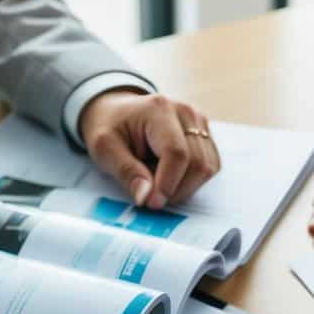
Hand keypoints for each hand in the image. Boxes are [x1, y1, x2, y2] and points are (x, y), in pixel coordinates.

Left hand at [80, 90, 220, 209]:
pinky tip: (170, 176)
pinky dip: (191, 180)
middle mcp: (186, 113)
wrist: (115, 111)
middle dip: (175, 189)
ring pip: (207, 168)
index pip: (177, 153)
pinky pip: (209, 167)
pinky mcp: (205, 136)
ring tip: (158, 182)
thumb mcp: (104, 148)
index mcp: (159, 110)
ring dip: (184, 186)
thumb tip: (147, 197)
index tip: (152, 203)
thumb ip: (126, 171)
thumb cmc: (109, 127)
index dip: (168, 184)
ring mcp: (199, 123)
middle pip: (197, 163)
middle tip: (151, 196)